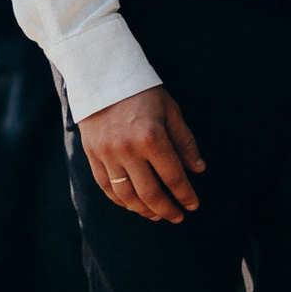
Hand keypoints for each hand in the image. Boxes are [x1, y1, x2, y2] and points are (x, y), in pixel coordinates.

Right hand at [76, 86, 203, 221]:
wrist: (102, 74)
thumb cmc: (142, 91)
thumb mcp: (170, 111)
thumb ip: (185, 141)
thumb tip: (198, 169)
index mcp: (152, 138)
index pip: (173, 178)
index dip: (185, 196)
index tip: (193, 205)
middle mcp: (128, 150)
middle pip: (150, 194)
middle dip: (167, 210)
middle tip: (177, 217)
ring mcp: (107, 154)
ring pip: (127, 195)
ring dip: (144, 210)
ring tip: (155, 215)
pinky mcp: (92, 154)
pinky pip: (106, 186)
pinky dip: (120, 200)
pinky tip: (131, 204)